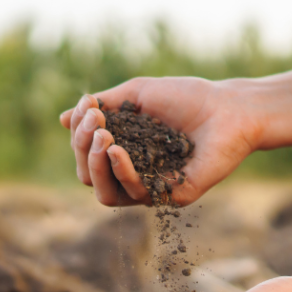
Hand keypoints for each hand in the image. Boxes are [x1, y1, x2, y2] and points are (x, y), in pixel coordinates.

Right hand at [60, 77, 262, 205]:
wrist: (229, 108)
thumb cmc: (187, 97)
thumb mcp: (137, 94)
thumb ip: (102, 106)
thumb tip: (62, 119)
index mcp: (124, 151)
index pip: (86, 154)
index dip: (79, 133)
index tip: (89, 106)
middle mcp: (135, 173)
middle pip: (89, 176)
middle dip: (82, 148)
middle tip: (96, 123)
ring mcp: (152, 187)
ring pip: (105, 194)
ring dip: (94, 164)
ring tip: (103, 136)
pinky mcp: (171, 197)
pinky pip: (135, 195)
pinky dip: (121, 172)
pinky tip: (117, 150)